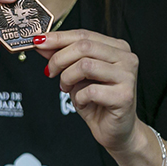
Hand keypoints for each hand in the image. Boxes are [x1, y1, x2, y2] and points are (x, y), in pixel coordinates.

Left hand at [35, 30, 140, 152]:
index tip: (39, 41)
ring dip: (68, 78)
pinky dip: (78, 97)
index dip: (59, 37)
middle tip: (50, 71)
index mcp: (117, 47)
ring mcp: (127, 76)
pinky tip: (82, 102)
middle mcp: (126, 58)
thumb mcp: (76, 75)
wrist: (116, 131)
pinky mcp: (125, 96)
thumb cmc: (98, 102)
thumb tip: (42, 43)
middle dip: (59, 58)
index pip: (84, 34)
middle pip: (84, 46)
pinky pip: (90, 90)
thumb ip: (62, 57)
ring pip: (86, 65)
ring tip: (67, 88)